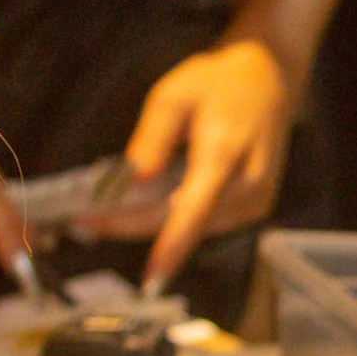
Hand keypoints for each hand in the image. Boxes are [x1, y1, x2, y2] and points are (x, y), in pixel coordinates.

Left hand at [104, 38, 296, 291]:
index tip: (147, 276)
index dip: (170, 247)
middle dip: (133, 227)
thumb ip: (151, 140)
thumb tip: (131, 181)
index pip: (195, 212)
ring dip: (148, 226)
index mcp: (225, 154)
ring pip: (193, 228)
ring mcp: (255, 201)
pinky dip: (172, 220)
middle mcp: (247, 186)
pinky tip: (141, 208)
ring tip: (104, 217)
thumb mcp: (173, 96)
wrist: (269, 79)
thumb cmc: (218, 82)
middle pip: (183, 224)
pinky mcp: (254, 208)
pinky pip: (205, 222)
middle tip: (86, 225)